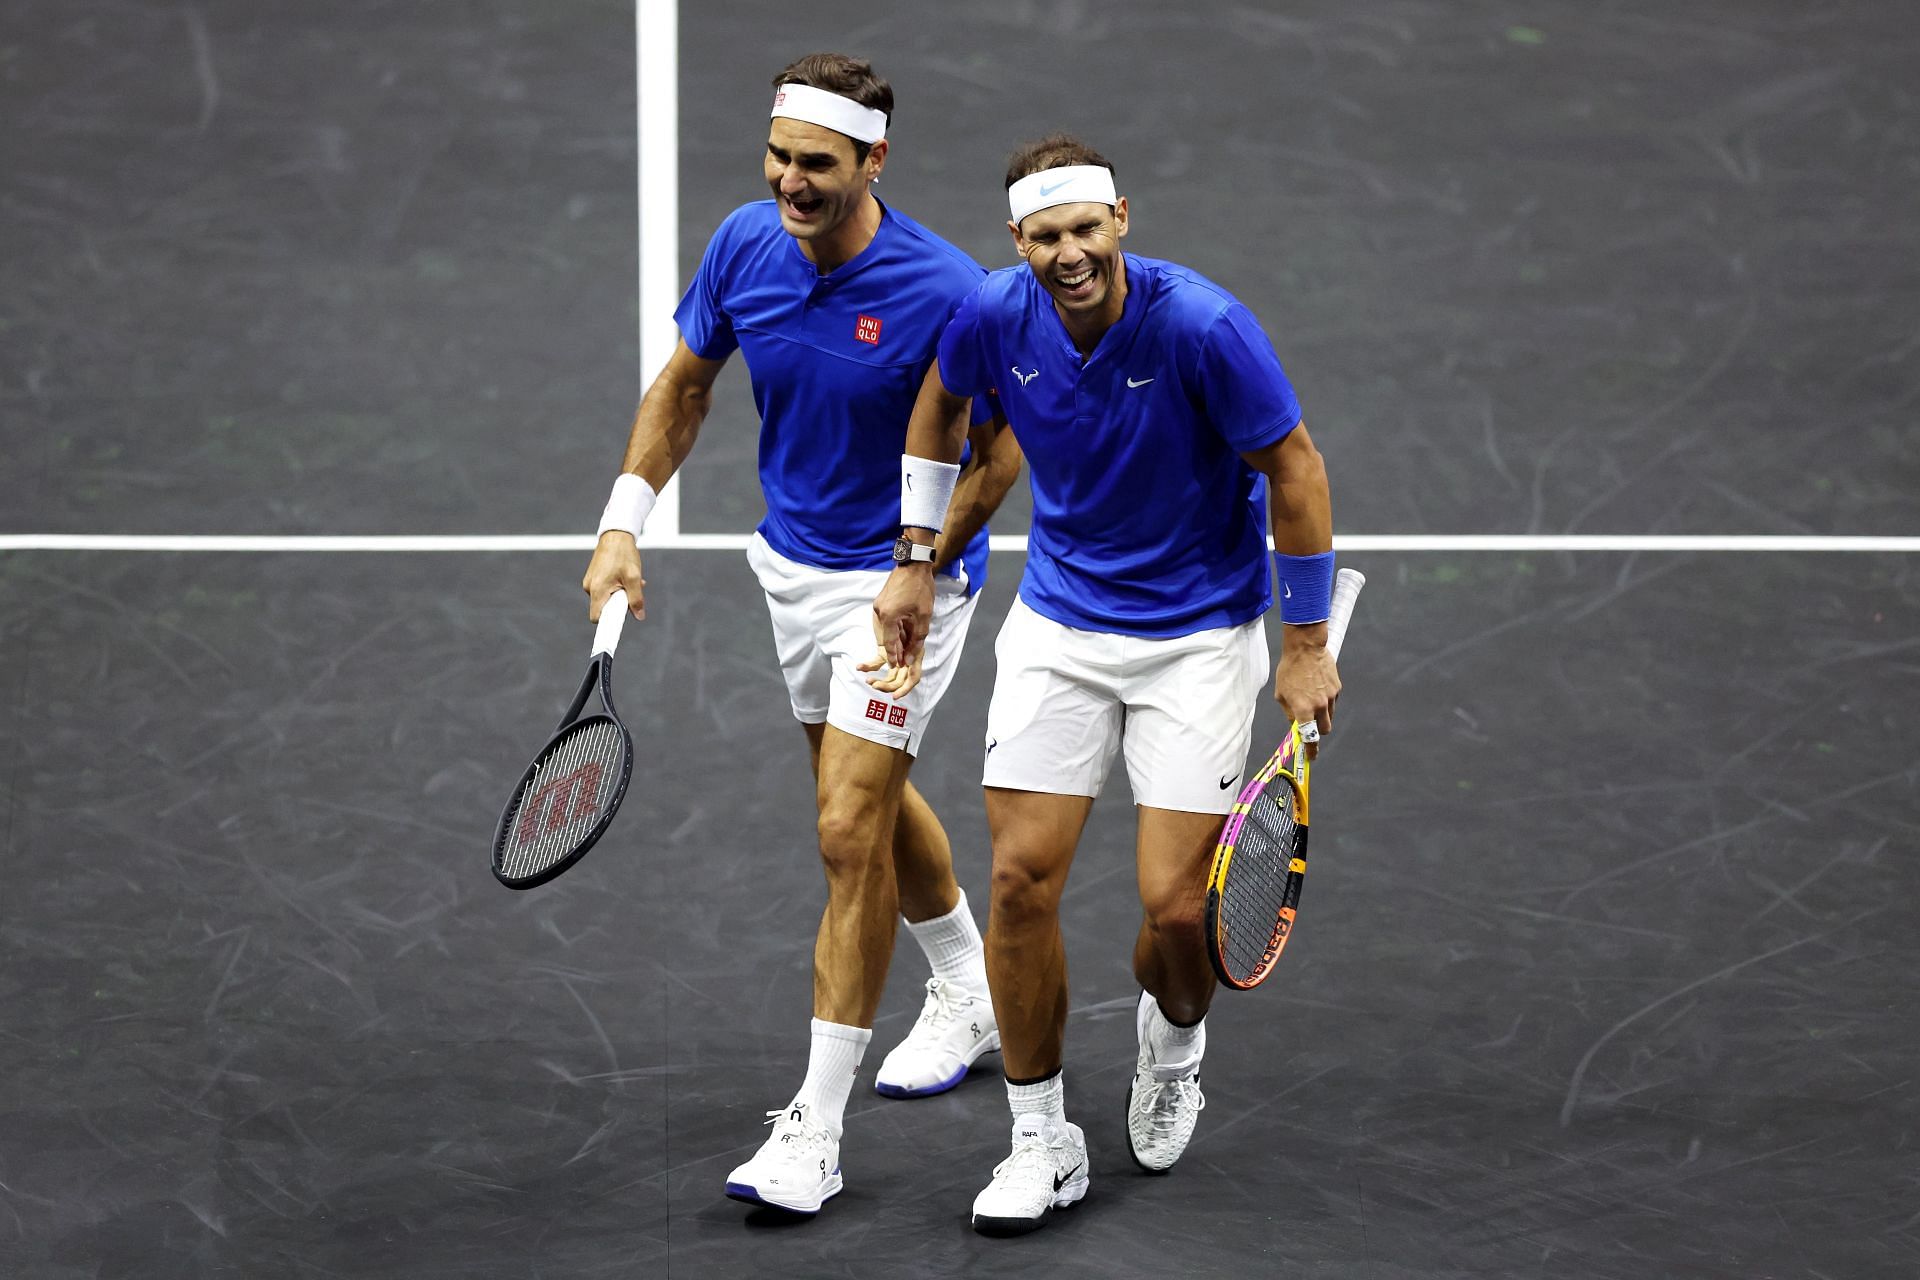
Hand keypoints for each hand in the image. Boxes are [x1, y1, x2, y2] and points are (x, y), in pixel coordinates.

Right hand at [582, 531, 647, 621]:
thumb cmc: (623, 554)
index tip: (615, 629)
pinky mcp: (593, 577)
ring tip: (630, 579)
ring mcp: (590, 582)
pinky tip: (626, 576)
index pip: (597, 617)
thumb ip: (636, 599)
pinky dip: (616, 587)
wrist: (615, 534)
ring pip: (606, 598)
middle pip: (604, 608)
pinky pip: (605, 589)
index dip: (607, 624)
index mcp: (597, 590)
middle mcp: (590, 587)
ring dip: (620, 594)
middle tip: (631, 591)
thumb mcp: (634, 578)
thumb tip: (639, 616)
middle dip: (620, 604)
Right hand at [863, 565, 934, 698]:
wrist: (914, 564)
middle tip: (903, 659)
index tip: (898, 666)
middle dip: (894, 650)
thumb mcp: (924, 616)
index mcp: (888, 617)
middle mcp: (878, 613)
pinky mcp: (881, 602)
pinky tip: (902, 633)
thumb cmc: (920, 588)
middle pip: (883, 638)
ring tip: (904, 647)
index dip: (894, 657)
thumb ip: (917, 638)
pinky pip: (885, 621)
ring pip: (883, 630)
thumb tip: (910, 656)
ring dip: (893, 639)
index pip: (888, 644)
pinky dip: (892, 629)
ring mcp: (878, 606)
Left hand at [1274, 627, 1340, 758]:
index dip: (1312, 750)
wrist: (1306, 648)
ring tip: (1311, 699)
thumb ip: (1289, 712)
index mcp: (1303, 709)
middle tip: (1310, 724)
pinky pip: (1332, 701)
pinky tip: (1317, 687)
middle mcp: (1320, 706)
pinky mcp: (1337, 688)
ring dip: (1322, 715)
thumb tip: (1296, 724)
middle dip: (1318, 731)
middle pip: (1324, 730)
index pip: (1310, 737)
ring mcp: (1330, 697)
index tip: (1311, 757)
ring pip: (1330, 716)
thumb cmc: (1289, 670)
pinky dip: (1326, 700)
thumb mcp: (1281, 694)